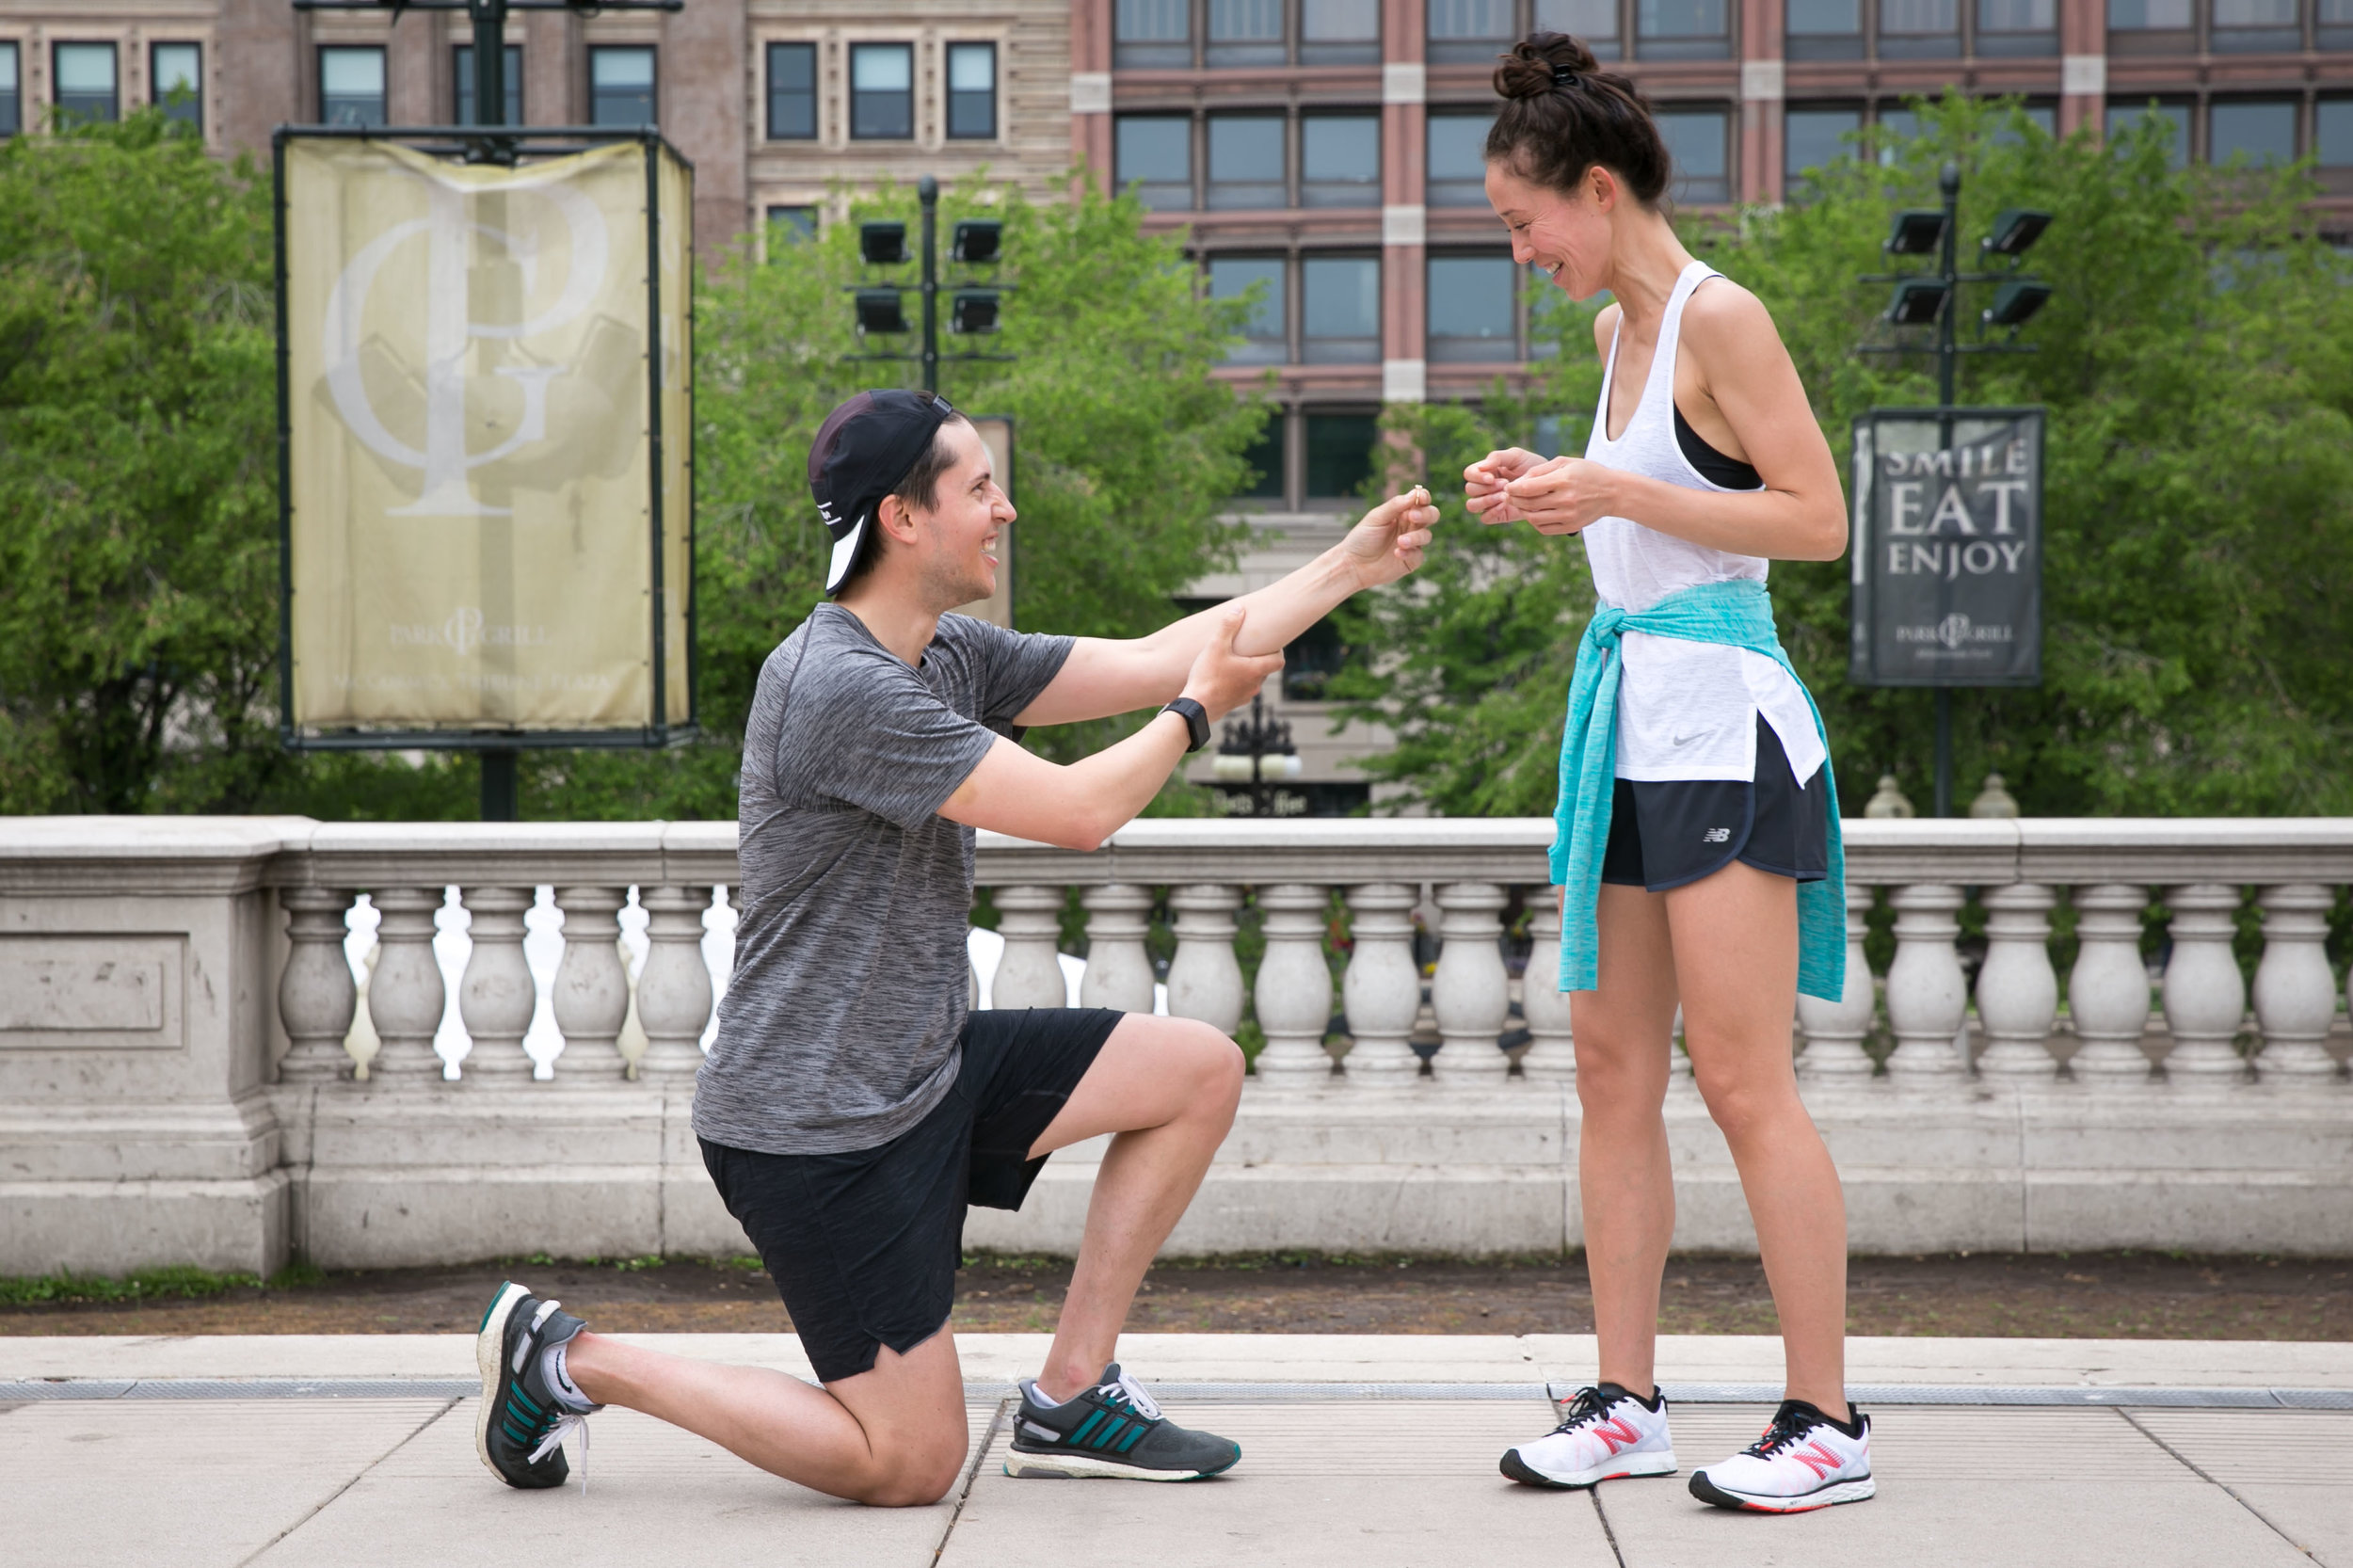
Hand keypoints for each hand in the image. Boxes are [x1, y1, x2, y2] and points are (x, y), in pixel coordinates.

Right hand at [1179, 607, 1285, 723]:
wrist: (1195, 708)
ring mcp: (1244, 697)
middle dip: (1258, 659)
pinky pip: (1239, 692)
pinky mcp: (1232, 705)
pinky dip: (1235, 684)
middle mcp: (1254, 686)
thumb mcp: (1216, 646)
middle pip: (1265, 670)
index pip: (1279, 661)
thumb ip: (1228, 626)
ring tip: (1232, 663)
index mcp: (1255, 670)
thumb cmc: (1207, 676)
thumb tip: (1239, 608)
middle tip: (1247, 649)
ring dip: (1246, 672)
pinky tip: (1220, 678)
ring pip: (1252, 682)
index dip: (1277, 651)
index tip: (1269, 643)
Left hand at [1336, 486, 1437, 588]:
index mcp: (1402, 513)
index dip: (1424, 497)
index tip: (1421, 497)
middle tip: (1412, 517)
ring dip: (1416, 537)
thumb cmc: (1362, 538)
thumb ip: (1395, 505)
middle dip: (1426, 514)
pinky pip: (1419, 555)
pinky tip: (1397, 553)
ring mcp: (1412, 544)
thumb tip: (1415, 493)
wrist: (1353, 564)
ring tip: (1400, 541)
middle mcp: (1410, 526)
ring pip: (1427, 536)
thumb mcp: (1376, 518)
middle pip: (1431, 515)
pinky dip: (1410, 553)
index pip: (1420, 501)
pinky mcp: (1411, 561)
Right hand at [1463, 448, 1543, 523]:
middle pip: (1470, 490)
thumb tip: (1480, 467)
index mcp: (1486, 471)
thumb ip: (1497, 457)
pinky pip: (1485, 518)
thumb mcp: (1516, 456)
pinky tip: (1505, 505)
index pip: (1469, 474)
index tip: (1492, 477)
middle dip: (1486, 488)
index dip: (1476, 476)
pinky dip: (1492, 512)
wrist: (1549, 484)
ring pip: (1472, 505)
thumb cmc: (1532, 466)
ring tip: (1505, 496)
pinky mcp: (1498, 515)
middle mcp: (1484, 487)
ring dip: (1486, 500)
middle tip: (1506, 485)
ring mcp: (1490, 502)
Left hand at [1500, 456, 1618, 536]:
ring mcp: (1569, 515)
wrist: (1612, 492)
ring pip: (1534, 519)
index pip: (1527, 488)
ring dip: (1523, 512)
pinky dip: (1534, 522)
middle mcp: (1566, 499)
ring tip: (1520, 505)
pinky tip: (1534, 514)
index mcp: (1563, 480)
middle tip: (1508, 496)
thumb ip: (1540, 470)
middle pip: (1528, 504)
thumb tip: (1517, 482)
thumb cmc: (1586, 472)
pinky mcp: (1571, 526)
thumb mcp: (1565, 462)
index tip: (1507, 487)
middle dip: (1513, 500)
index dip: (1512, 489)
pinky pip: (1544, 528)